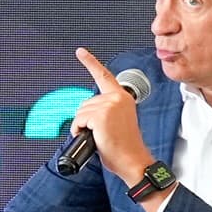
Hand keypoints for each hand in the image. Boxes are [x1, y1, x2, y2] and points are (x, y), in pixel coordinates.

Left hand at [70, 47, 149, 182]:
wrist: (132, 160)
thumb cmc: (123, 146)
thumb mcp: (116, 121)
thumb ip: (104, 110)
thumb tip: (87, 113)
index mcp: (122, 97)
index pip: (103, 76)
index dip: (90, 62)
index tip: (80, 51)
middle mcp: (117, 98)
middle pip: (84, 104)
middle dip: (86, 120)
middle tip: (103, 132)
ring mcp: (109, 105)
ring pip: (80, 113)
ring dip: (84, 127)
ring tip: (101, 136)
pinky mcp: (100, 115)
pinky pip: (78, 121)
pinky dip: (80, 131)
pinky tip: (96, 137)